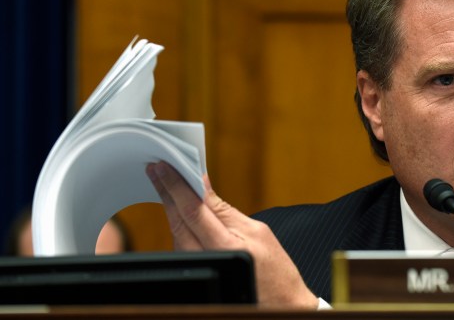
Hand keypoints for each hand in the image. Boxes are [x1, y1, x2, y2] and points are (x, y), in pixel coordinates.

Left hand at [146, 161, 317, 308]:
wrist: (279, 304)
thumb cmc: (275, 271)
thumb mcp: (258, 232)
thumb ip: (225, 210)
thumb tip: (204, 186)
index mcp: (226, 247)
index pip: (193, 210)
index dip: (176, 186)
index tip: (164, 168)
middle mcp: (205, 260)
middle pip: (178, 219)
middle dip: (166, 192)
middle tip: (157, 169)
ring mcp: (197, 268)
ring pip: (176, 231)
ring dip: (170, 206)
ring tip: (164, 182)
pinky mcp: (194, 272)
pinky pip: (181, 243)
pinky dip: (177, 221)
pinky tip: (176, 208)